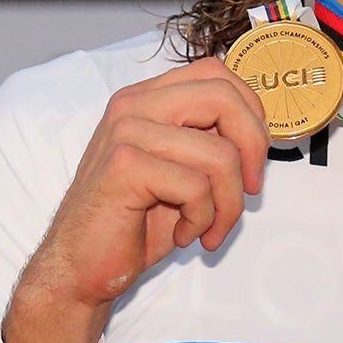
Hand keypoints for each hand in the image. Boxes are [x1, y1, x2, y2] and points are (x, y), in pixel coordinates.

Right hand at [4, 59, 270, 342]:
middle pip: (224, 98)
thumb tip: (260, 132)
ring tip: (209, 230)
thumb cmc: (135, 222)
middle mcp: (133, 105)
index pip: (216, 74)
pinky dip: (203, 220)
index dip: (251, 112)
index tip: (255, 158)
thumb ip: (210, 139)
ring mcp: (126, 132)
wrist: (81, 268)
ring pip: (220, 154)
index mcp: (147, 98)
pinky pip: (197, 188)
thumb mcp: (180, 169)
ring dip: (229, 205)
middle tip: (250, 191)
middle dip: (254, 148)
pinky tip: (183, 236)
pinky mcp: (125, 167)